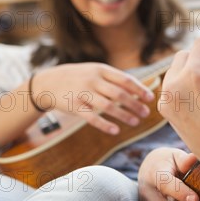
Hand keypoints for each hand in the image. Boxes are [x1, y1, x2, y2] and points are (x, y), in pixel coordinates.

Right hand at [32, 63, 153, 134]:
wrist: (49, 82)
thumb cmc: (80, 77)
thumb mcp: (96, 71)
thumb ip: (114, 79)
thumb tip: (138, 88)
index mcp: (101, 70)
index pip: (125, 80)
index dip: (139, 89)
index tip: (150, 98)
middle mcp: (93, 80)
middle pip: (119, 94)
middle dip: (135, 104)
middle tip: (146, 113)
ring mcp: (83, 93)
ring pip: (108, 106)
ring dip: (124, 115)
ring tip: (136, 122)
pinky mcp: (74, 107)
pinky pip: (92, 118)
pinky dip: (105, 125)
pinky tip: (116, 130)